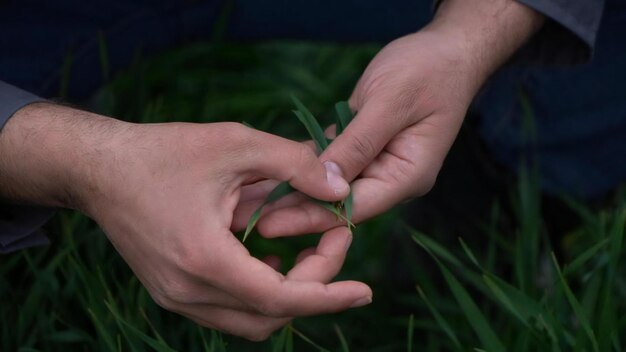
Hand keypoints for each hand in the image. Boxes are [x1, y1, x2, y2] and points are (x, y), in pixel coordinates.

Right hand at [0, 104, 371, 340]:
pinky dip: (258, 292)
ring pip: (248, 320)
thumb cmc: (163, 152)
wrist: (98, 169)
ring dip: (287, 294)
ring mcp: (175, 296)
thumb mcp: (235, 143)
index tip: (365, 289)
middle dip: (314, 287)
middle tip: (334, 243)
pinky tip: (269, 255)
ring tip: (310, 253)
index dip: (329, 297)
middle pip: (270, 315)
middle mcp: (187, 290)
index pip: (281, 299)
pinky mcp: (170, 291)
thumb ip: (295, 164)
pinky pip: (226, 309)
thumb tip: (342, 190)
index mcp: (205, 259)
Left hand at [254, 0, 543, 235]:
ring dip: (294, 190)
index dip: (311, 217)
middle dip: (296, 209)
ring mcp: (378, 164)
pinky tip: (271, 170)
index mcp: (407, 175)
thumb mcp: (390, 103)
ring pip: (331, 184)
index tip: (270, 225)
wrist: (446, 51)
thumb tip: (325, 181)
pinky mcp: (365, 148)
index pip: (354, 207)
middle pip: (339, 202)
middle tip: (249, 218)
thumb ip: (358, 143)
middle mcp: (392, 177)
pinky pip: (331, 161)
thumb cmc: (426, 71)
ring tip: (251, 200)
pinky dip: (304, 165)